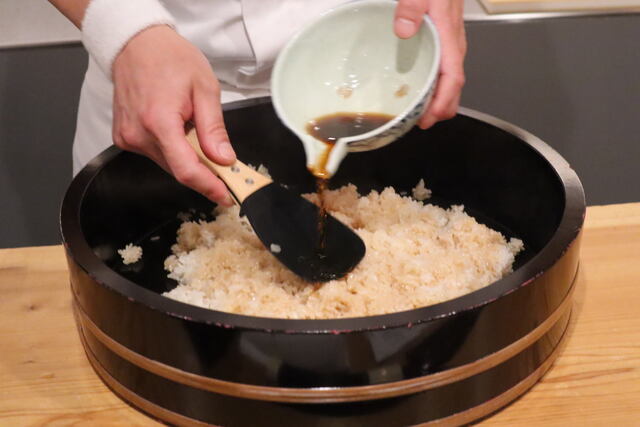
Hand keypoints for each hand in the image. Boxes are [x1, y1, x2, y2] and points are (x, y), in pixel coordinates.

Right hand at [112, 25, 234, 205]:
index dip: (209, 187)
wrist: (136, 43)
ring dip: (188, 158)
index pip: (186, 170)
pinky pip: (155, 154)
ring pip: (168, 164)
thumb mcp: (204, 88)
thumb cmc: (170, 58)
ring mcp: (128, 138)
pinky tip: (177, 129)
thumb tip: (224, 159)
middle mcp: (138, 134)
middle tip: (226, 168)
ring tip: (196, 132)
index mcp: (159, 122)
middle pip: (178, 170)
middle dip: (205, 173)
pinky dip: (173, 149)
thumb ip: (214, 129)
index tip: (227, 196)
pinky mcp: (124, 137)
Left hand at [394, 0, 466, 128]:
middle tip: (422, 124)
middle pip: (454, 86)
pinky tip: (422, 89)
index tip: (430, 117)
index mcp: (450, 37)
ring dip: (439, 100)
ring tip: (421, 114)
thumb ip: (411, 8)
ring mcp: (450, 43)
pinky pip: (444, 69)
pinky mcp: (444, 39)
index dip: (443, 102)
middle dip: (442, 109)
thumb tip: (404, 30)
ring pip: (450, 80)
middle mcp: (453, 44)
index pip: (453, 78)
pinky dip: (437, 86)